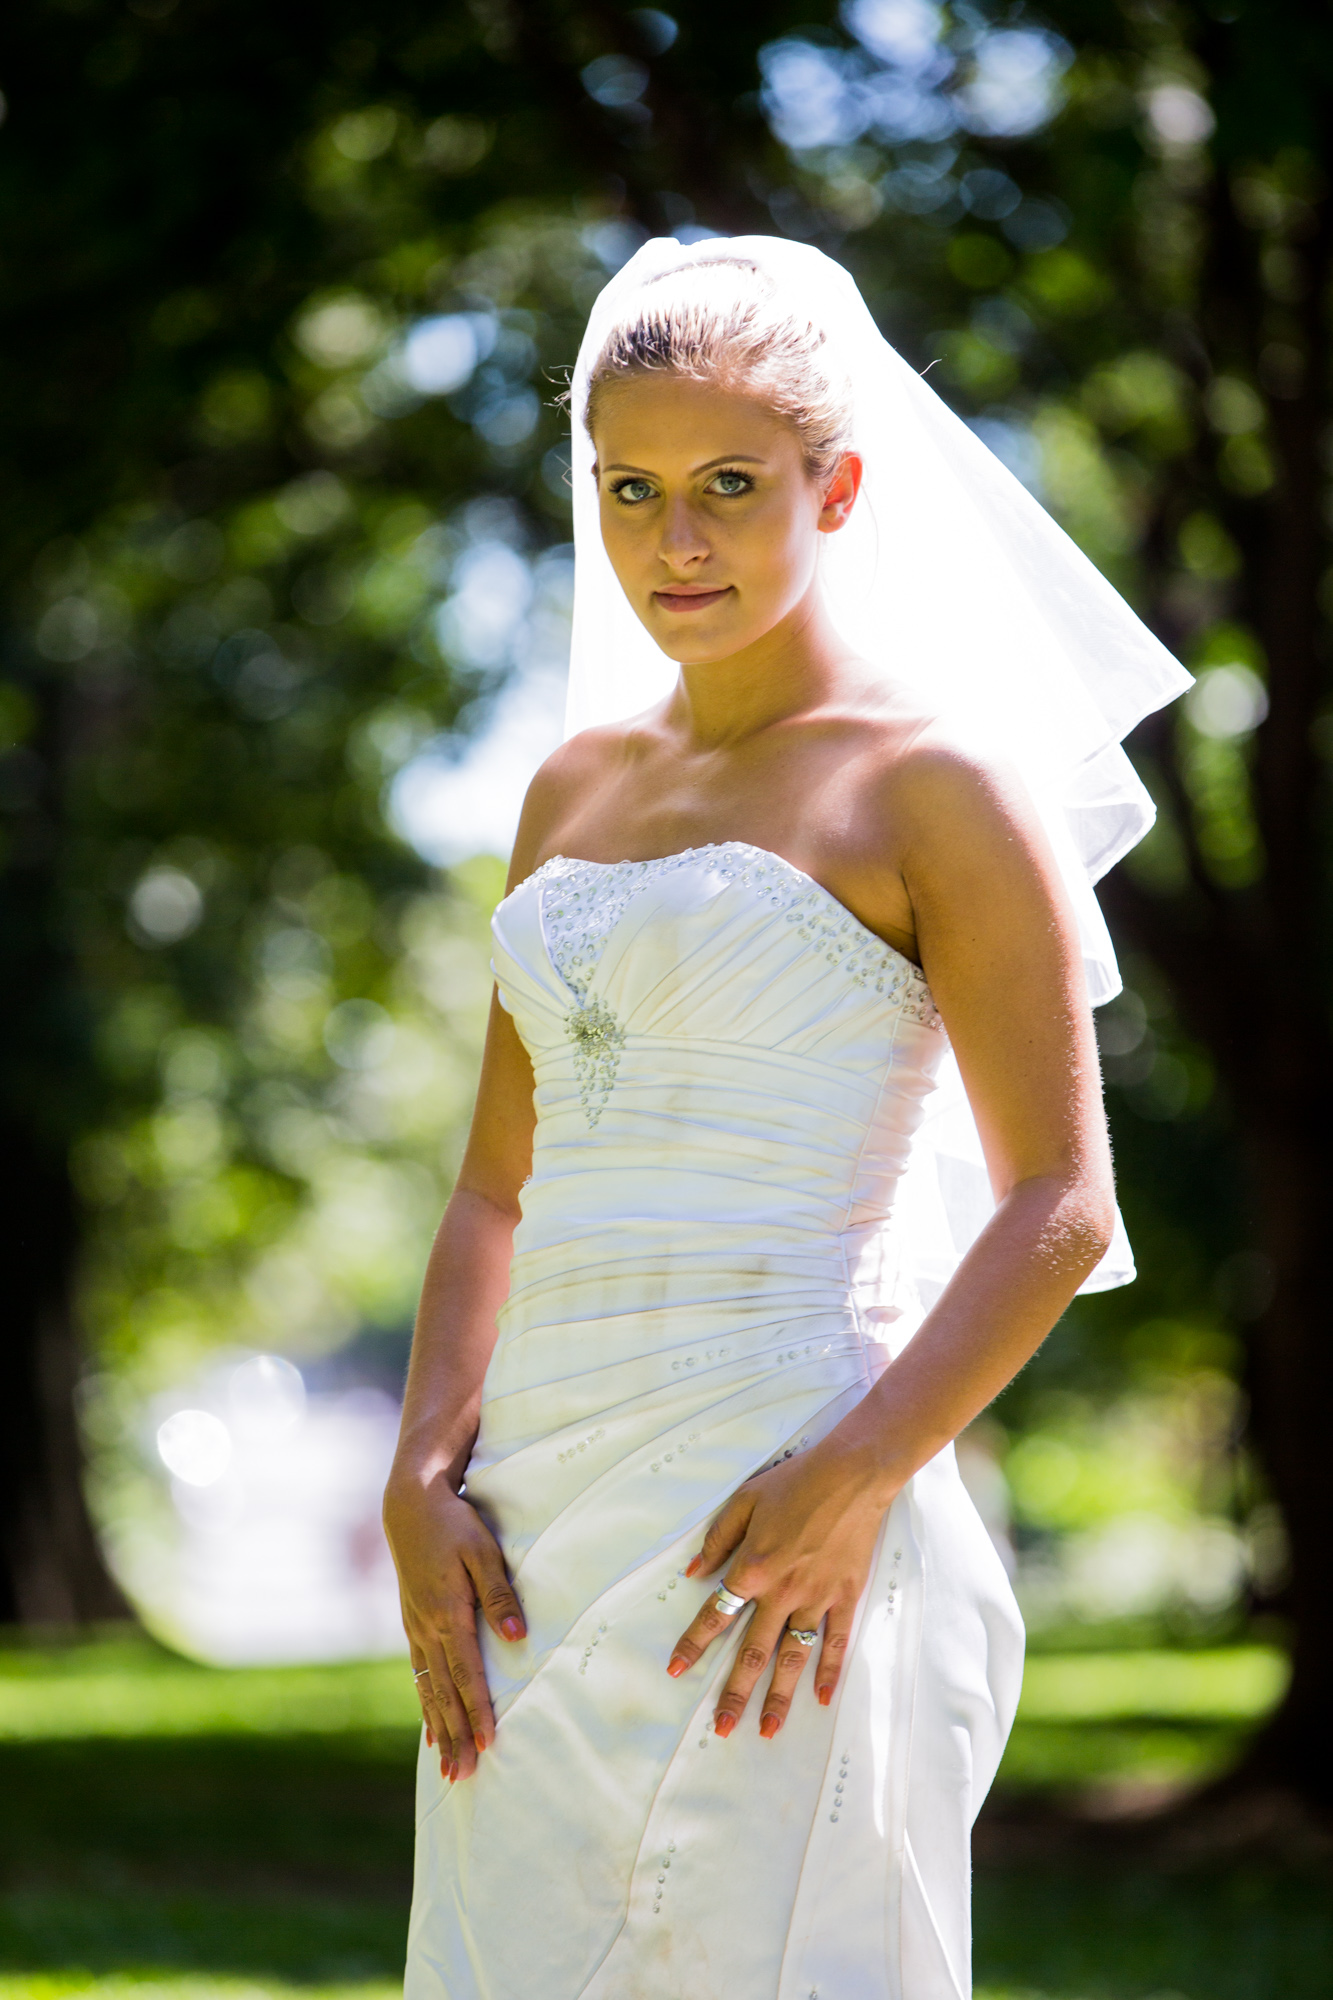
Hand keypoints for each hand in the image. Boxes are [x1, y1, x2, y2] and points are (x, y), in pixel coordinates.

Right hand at [383, 1466, 525, 1782]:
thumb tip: (517, 1635)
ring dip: (439, 1728)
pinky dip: (426, 1704)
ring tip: (447, 1766)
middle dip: (455, 1734)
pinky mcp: (412, 1624)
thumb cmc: (453, 1524)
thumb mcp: (482, 1550)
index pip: (467, 1672)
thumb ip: (501, 1593)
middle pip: (444, 1692)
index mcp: (447, 1613)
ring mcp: (415, 1628)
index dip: (478, 1709)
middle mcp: (427, 1628)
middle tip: (464, 1775)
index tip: (488, 1742)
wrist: (409, 1506)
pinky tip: (430, 1727)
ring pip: (429, 1689)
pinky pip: (419, 1675)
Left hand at [666, 1441, 892, 1738]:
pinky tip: (822, 1698)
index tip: (676, 1669)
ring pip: (793, 1657)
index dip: (694, 1643)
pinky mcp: (845, 1597)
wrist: (852, 1475)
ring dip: (779, 1696)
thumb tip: (694, 1572)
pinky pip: (836, 1642)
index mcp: (753, 1568)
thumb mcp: (745, 1500)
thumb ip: (718, 1539)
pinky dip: (829, 1671)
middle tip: (722, 1728)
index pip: (717, 1614)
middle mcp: (782, 1591)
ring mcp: (817, 1598)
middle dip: (736, 1692)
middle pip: (754, 1651)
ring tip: (768, 1730)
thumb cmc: (796, 1482)